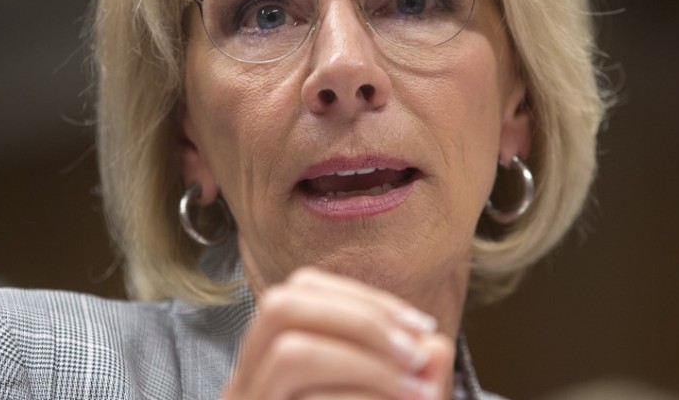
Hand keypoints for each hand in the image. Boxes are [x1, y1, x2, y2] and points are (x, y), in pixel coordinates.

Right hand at [222, 267, 453, 399]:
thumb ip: (409, 378)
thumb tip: (433, 345)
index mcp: (269, 366)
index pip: (300, 294)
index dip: (363, 300)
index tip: (421, 329)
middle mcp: (245, 384)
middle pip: (281, 303)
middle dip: (360, 316)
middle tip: (417, 349)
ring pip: (288, 346)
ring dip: (363, 354)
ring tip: (415, 381)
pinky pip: (291, 370)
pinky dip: (356, 380)